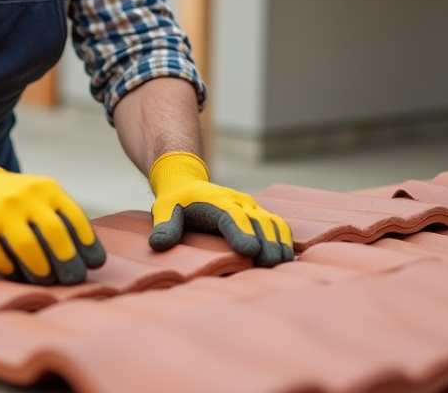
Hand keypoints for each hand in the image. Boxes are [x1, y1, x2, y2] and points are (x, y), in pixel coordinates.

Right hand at [0, 131, 104, 284]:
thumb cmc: (16, 201)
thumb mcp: (41, 197)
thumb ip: (61, 218)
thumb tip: (88, 259)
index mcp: (47, 189)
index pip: (74, 217)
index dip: (88, 243)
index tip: (95, 263)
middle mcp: (26, 196)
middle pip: (54, 233)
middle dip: (68, 261)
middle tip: (74, 279)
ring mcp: (1, 211)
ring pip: (28, 247)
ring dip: (42, 269)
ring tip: (47, 279)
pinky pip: (0, 257)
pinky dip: (12, 270)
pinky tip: (18, 275)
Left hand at [147, 151, 293, 266]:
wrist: (187, 182)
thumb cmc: (175, 201)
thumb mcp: (164, 210)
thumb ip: (164, 226)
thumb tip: (158, 245)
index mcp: (216, 200)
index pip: (232, 217)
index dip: (242, 234)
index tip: (250, 252)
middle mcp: (238, 201)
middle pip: (258, 222)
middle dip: (267, 243)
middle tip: (270, 266)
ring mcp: (250, 207)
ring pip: (272, 222)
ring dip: (280, 242)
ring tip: (284, 265)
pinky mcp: (257, 214)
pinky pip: (276, 224)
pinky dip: (284, 239)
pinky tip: (288, 258)